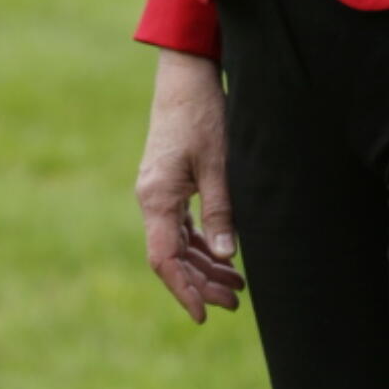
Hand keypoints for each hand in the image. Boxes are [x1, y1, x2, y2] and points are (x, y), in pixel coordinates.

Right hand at [135, 49, 246, 323]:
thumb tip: (227, 257)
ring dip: (204, 265)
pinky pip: (181, 225)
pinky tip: (223, 254)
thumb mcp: (218, 162)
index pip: (164, 260)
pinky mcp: (168, 183)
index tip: (205, 314)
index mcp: (157, 197)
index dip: (184, 290)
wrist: (185, 74)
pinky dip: (201, 243)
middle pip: (172, 256)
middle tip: (235, 301)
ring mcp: (158, 191)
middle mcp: (151, 199)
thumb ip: (222, 210)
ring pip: (178, 243)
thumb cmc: (202, 113)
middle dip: (201, 283)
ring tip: (237, 285)